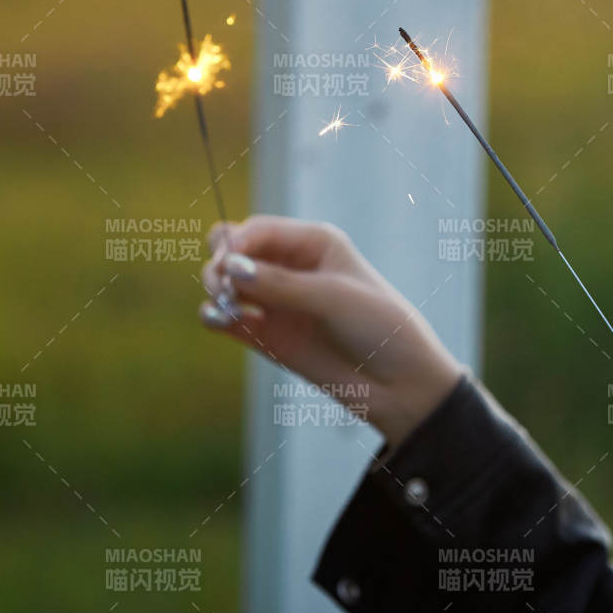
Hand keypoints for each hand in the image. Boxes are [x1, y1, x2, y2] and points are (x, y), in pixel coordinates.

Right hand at [198, 214, 463, 449]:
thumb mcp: (333, 298)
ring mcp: (274, 299)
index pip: (257, 229)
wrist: (397, 383)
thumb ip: (280, 284)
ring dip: (216, 290)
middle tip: (226, 288)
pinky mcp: (265, 333)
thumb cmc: (378, 327)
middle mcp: (289, 265)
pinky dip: (215, 316)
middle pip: (232, 248)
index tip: (228, 268)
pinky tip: (225, 321)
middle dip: (220, 263)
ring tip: (230, 309)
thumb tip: (230, 267)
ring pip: (223, 281)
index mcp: (312, 242)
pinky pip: (224, 316)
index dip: (236, 244)